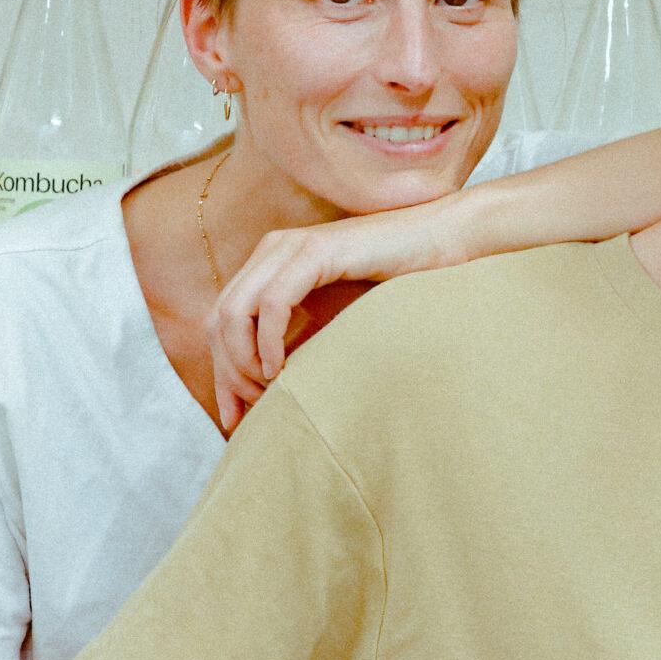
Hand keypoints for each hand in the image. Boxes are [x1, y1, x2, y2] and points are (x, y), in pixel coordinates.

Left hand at [208, 203, 460, 428]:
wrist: (442, 242)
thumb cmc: (397, 285)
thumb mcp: (335, 322)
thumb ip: (300, 346)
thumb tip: (263, 396)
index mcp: (270, 263)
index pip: (219, 320)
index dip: (220, 371)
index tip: (233, 417)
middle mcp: (272, 250)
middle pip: (218, 318)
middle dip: (227, 372)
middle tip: (253, 410)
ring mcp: (292, 247)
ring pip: (235, 310)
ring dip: (244, 360)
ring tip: (269, 389)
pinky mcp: (317, 252)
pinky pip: (272, 302)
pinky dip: (268, 340)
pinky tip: (281, 369)